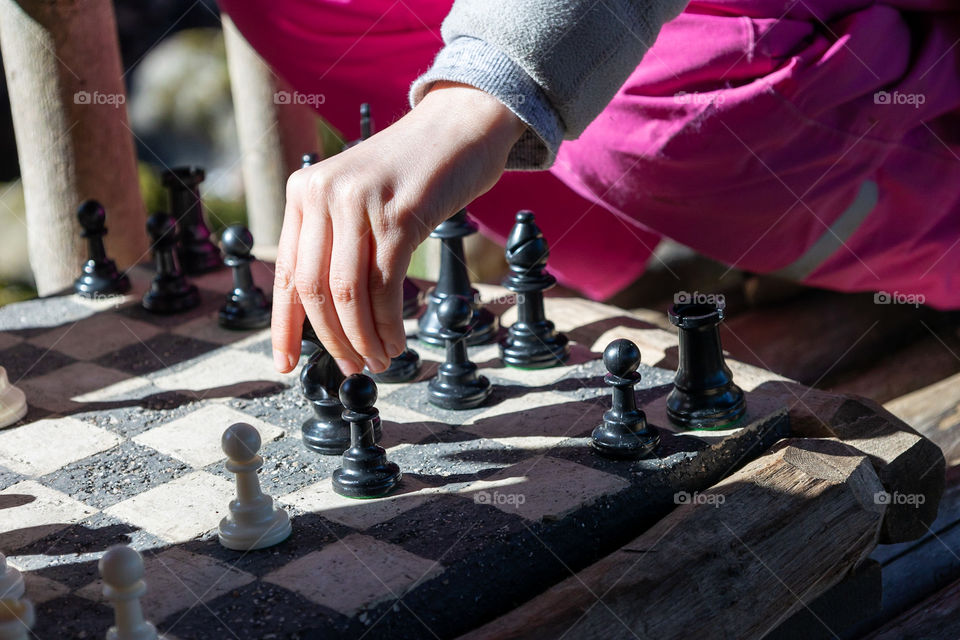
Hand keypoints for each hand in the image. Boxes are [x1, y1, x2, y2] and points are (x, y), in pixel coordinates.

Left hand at [272, 83, 524, 374]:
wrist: (462, 123)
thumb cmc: (415, 170)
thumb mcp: (359, 197)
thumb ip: (336, 240)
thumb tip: (327, 316)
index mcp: (303, 190)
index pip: (286, 272)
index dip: (285, 326)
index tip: (287, 364)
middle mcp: (323, 193)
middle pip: (314, 290)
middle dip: (332, 342)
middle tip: (352, 369)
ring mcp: (360, 202)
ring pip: (347, 294)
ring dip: (362, 340)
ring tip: (378, 361)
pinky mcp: (399, 214)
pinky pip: (385, 288)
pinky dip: (388, 326)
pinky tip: (397, 341)